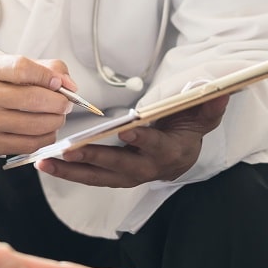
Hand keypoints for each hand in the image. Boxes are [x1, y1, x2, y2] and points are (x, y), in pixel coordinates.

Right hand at [0, 55, 75, 154]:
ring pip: (36, 125)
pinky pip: (31, 144)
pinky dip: (47, 137)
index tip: (60, 83)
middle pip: (32, 99)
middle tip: (66, 103)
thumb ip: (46, 68)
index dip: (47, 76)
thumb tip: (69, 85)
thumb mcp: (13, 67)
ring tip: (57, 116)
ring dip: (56, 121)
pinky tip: (46, 130)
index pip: (22, 69)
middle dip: (59, 102)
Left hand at [36, 96, 228, 186]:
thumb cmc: (185, 130)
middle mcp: (146, 168)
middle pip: (118, 166)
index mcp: (168, 152)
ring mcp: (126, 176)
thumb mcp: (202, 115)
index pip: (155, 146)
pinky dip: (68, 172)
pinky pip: (88, 177)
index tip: (127, 131)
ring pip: (98, 176)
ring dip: (71, 171)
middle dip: (94, 158)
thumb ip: (209, 103)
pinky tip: (47, 164)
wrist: (179, 155)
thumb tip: (222, 90)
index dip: (143, 140)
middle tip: (70, 150)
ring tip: (45, 163)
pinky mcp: (111, 178)